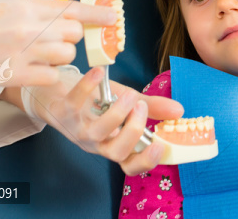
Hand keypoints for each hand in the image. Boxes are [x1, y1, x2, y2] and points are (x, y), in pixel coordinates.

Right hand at [0, 0, 116, 87]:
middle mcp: (29, 25)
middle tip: (57, 45)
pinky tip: (34, 73)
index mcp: (28, 5)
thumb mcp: (9, 6)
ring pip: (66, 55)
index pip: (72, 8)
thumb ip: (37, 11)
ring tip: (41, 59)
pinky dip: (48, 77)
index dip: (96, 14)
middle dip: (71, 41)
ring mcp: (23, 49)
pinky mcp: (15, 72)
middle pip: (73, 34)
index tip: (112, 18)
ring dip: (59, 59)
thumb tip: (66, 18)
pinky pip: (51, 77)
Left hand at [23, 67, 182, 175]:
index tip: (160, 145)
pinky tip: (100, 73)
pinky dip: (87, 86)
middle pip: (116, 153)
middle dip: (133, 132)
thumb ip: (152, 107)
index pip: (130, 165)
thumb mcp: (126, 102)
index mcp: (112, 144)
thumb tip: (180, 111)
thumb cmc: (94, 100)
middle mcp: (95, 142)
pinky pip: (74, 104)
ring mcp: (78, 129)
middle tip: (141, 108)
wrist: (57, 89)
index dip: (146, 161)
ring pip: (98, 133)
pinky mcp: (62, 111)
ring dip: (116, 114)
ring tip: (127, 96)